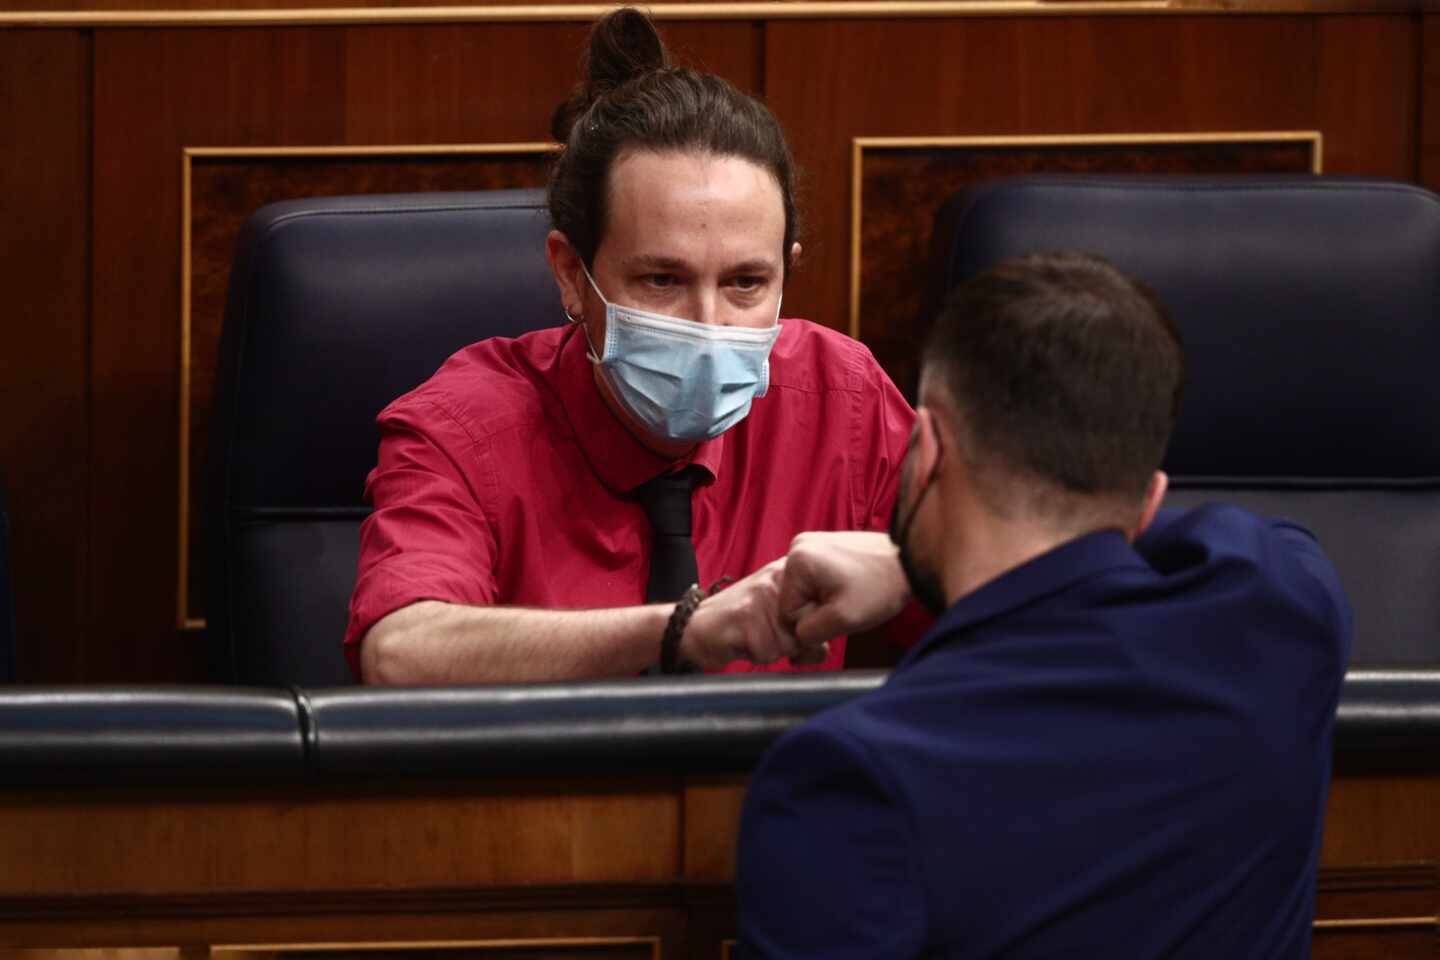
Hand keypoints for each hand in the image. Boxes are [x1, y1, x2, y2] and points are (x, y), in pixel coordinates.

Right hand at [680, 559, 822, 667]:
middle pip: (808, 630)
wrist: (696, 626)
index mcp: (790, 574)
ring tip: (753, 637)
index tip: (785, 629)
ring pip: (790, 643)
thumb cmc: (742, 626)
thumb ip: (806, 628)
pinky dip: (757, 656)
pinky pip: (768, 652)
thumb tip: (821, 649)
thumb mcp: (781, 619)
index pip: (822, 613)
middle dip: (792, 644)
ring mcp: (762, 596)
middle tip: (767, 634)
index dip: (806, 633)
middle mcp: (778, 579)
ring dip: (773, 650)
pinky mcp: (746, 616)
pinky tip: (742, 642)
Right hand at [778, 531, 910, 645]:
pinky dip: (827, 592)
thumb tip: (796, 638)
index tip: (839, 618)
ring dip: (822, 604)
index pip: (787, 612)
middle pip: (792, 600)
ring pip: (803, 592)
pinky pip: (812, 581)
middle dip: (816, 613)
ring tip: (850, 599)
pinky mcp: (822, 547)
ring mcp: (810, 544)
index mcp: (797, 560)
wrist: (909, 561)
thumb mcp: (843, 619)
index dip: (812, 624)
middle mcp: (797, 546)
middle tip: (846, 610)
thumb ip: (809, 633)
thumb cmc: (881, 587)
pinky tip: (848, 590)